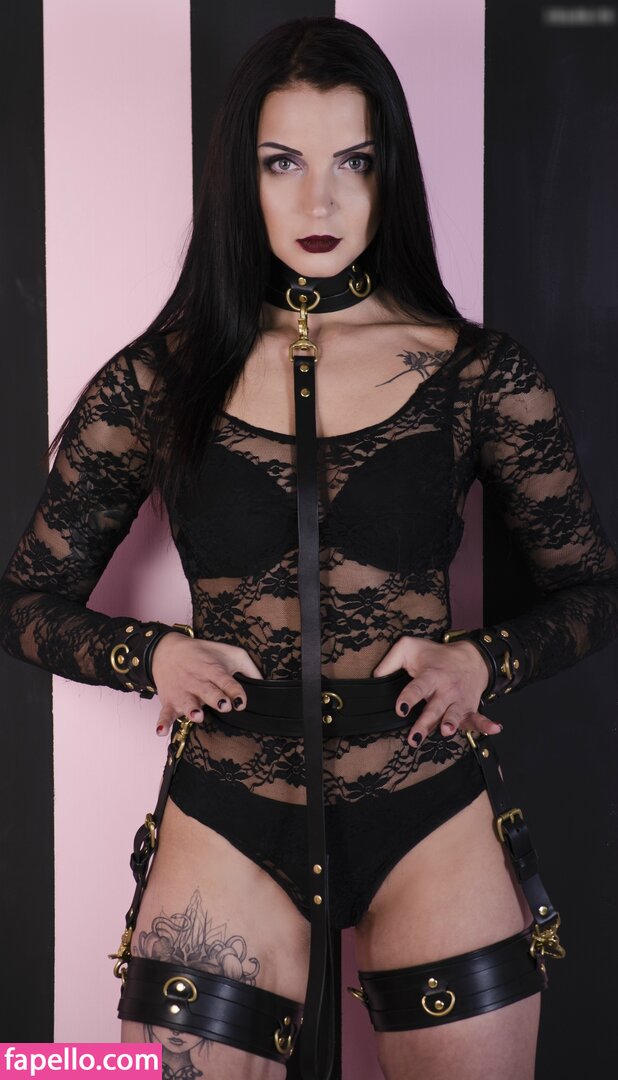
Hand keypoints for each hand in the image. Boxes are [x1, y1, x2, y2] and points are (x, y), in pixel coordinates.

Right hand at [151, 634, 262, 736]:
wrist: (166, 649)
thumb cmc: (203, 654)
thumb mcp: (230, 653)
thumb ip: (249, 668)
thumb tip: (264, 684)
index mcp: (213, 670)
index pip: (226, 681)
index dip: (234, 691)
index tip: (241, 701)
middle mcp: (197, 681)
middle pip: (208, 691)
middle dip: (216, 699)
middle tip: (224, 705)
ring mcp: (182, 692)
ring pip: (187, 703)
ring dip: (191, 710)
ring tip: (197, 716)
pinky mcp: (169, 700)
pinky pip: (164, 713)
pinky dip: (162, 722)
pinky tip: (161, 731)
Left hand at [372, 636, 500, 748]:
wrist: (471, 657)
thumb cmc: (435, 656)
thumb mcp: (410, 648)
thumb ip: (390, 661)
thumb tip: (375, 677)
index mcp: (430, 676)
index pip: (417, 687)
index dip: (409, 697)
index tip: (401, 708)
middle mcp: (445, 689)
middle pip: (434, 707)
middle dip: (425, 722)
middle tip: (415, 736)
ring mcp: (459, 700)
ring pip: (454, 714)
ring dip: (451, 723)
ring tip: (446, 731)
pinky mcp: (470, 708)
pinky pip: (479, 718)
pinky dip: (487, 724)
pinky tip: (495, 729)